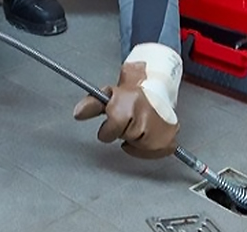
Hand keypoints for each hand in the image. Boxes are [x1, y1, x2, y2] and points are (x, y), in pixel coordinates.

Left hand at [73, 44, 182, 159]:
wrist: (155, 92)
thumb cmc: (129, 97)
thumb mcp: (107, 95)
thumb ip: (91, 104)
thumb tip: (77, 114)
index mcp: (129, 100)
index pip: (112, 127)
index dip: (107, 129)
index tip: (109, 124)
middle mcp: (146, 112)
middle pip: (124, 137)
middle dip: (122, 131)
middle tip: (127, 120)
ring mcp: (160, 127)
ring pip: (137, 145)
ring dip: (134, 138)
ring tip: (138, 124)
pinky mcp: (168, 139)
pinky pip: (150, 153)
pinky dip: (145, 149)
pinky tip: (145, 135)